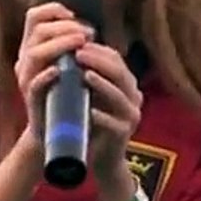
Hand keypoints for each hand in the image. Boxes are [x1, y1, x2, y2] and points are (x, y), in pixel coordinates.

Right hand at [14, 3, 94, 143]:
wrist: (55, 129)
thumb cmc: (65, 94)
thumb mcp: (67, 66)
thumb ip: (71, 48)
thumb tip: (89, 30)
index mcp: (32, 48)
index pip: (34, 17)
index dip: (54, 10)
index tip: (75, 16)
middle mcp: (26, 60)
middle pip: (38, 30)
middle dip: (65, 27)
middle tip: (87, 34)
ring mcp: (26, 79)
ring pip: (35, 53)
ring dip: (60, 44)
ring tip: (81, 43)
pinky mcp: (31, 100)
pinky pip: (33, 83)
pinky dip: (47, 74)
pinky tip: (61, 70)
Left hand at [74, 42, 142, 183]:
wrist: (101, 157)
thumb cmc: (92, 122)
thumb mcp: (91, 94)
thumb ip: (86, 75)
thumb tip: (67, 50)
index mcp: (126, 83)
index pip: (115, 59)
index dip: (97, 50)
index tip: (76, 43)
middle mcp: (134, 97)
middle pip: (120, 73)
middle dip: (99, 61)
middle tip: (78, 55)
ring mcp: (131, 116)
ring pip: (120, 96)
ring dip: (102, 84)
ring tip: (84, 75)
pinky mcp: (124, 135)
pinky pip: (115, 124)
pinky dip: (101, 116)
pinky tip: (89, 111)